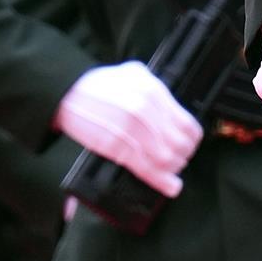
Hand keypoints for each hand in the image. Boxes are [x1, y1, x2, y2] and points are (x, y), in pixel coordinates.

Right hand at [57, 60, 203, 197]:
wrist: (69, 93)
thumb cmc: (100, 85)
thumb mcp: (133, 74)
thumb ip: (156, 90)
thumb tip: (175, 112)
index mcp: (154, 91)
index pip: (187, 124)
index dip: (192, 140)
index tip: (189, 145)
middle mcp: (146, 110)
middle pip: (179, 144)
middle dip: (183, 157)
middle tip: (180, 161)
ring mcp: (132, 129)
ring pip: (166, 159)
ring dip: (173, 170)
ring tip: (172, 172)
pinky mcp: (117, 147)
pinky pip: (146, 169)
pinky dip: (161, 180)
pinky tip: (170, 186)